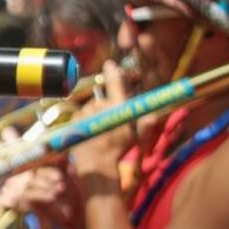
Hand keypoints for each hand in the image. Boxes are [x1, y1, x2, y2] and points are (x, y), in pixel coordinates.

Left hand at [71, 59, 134, 175]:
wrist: (96, 164)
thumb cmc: (119, 150)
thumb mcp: (136, 136)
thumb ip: (145, 122)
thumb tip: (154, 115)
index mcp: (117, 107)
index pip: (114, 82)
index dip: (112, 72)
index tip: (110, 64)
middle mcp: (100, 106)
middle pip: (103, 98)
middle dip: (106, 104)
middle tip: (111, 119)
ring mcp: (86, 111)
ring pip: (92, 106)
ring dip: (96, 113)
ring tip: (101, 129)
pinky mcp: (75, 118)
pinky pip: (82, 113)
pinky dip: (86, 119)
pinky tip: (91, 130)